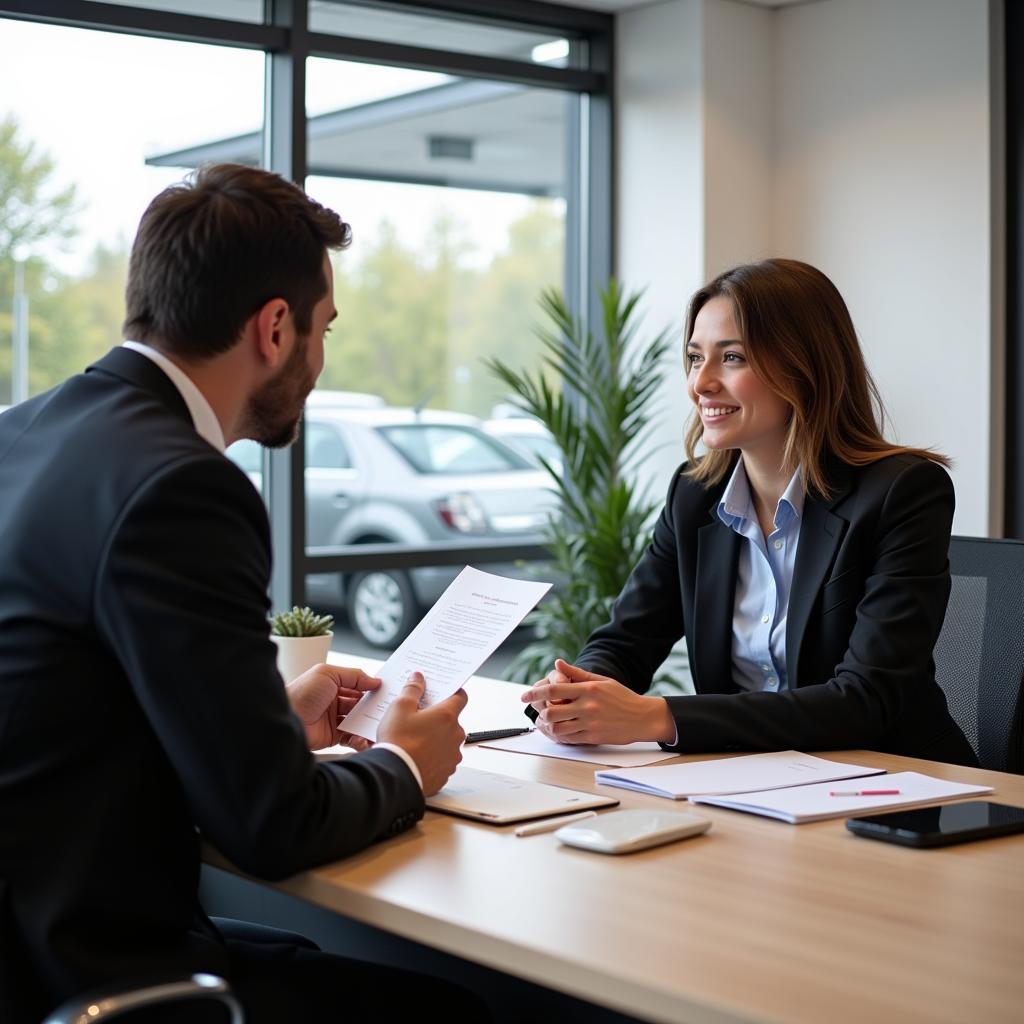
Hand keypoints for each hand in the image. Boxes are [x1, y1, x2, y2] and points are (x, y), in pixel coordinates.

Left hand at [286, 664, 380, 750]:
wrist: (286, 719)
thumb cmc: (302, 693)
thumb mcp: (328, 674)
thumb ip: (354, 675)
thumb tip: (375, 680)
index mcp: (332, 684)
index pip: (358, 685)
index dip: (371, 688)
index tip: (387, 691)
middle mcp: (334, 701)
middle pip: (360, 704)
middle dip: (374, 708)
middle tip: (387, 711)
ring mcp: (334, 719)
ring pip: (358, 722)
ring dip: (369, 725)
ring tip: (379, 727)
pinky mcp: (332, 737)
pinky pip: (351, 737)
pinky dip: (360, 739)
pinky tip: (365, 739)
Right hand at [377, 672, 466, 795]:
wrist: (394, 776)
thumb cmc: (398, 741)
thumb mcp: (400, 707)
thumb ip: (412, 689)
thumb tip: (418, 678)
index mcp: (447, 716)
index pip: (461, 697)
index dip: (453, 692)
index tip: (444, 692)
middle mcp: (455, 735)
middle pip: (452, 720)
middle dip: (438, 718)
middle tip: (419, 718)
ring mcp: (453, 755)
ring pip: (447, 741)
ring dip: (437, 739)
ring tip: (415, 740)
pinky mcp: (446, 772)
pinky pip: (443, 759)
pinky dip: (434, 757)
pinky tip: (417, 756)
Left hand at [520, 659, 674, 744]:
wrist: (642, 717)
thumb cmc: (622, 697)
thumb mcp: (601, 680)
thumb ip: (577, 673)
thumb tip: (558, 663)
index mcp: (588, 689)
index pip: (554, 689)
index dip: (535, 693)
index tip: (524, 696)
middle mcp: (587, 706)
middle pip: (552, 711)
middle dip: (541, 712)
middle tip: (539, 712)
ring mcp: (590, 722)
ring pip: (558, 727)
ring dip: (549, 726)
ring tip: (548, 723)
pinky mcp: (594, 736)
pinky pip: (570, 738)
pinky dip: (560, 736)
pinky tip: (559, 731)